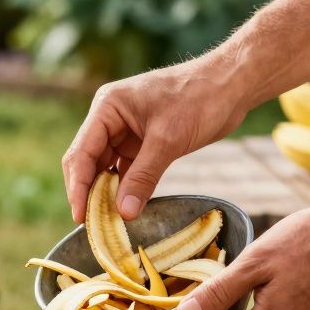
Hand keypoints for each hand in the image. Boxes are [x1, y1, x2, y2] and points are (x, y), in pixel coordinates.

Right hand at [62, 56, 248, 222]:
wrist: (231, 85)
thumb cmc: (199, 99)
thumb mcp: (168, 140)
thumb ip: (143, 177)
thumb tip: (122, 213)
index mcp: (107, 107)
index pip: (82, 152)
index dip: (78, 186)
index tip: (80, 216)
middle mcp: (110, 119)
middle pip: (88, 162)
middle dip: (88, 192)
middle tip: (91, 225)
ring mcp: (125, 131)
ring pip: (106, 169)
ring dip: (106, 193)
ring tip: (106, 222)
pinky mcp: (142, 143)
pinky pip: (126, 170)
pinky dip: (125, 189)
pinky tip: (125, 209)